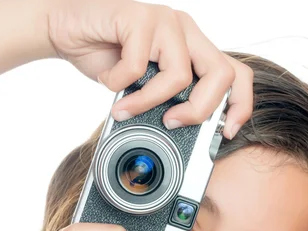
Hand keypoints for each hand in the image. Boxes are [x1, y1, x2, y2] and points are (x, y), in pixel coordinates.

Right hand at [44, 0, 252, 137]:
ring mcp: (166, 21)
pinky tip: (108, 78)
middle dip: (200, 110)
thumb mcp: (146, 87)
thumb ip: (168, 101)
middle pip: (221, 75)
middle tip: (172, 123)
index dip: (240, 105)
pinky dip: (118, 83)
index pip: (236, 74)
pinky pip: (138, 66)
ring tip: (125, 107)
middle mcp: (186, 32)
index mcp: (194, 48)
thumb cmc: (107, 58)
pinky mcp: (140, 17)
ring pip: (180, 75)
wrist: (67, 30)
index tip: (226, 133)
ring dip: (148, 101)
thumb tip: (183, 136)